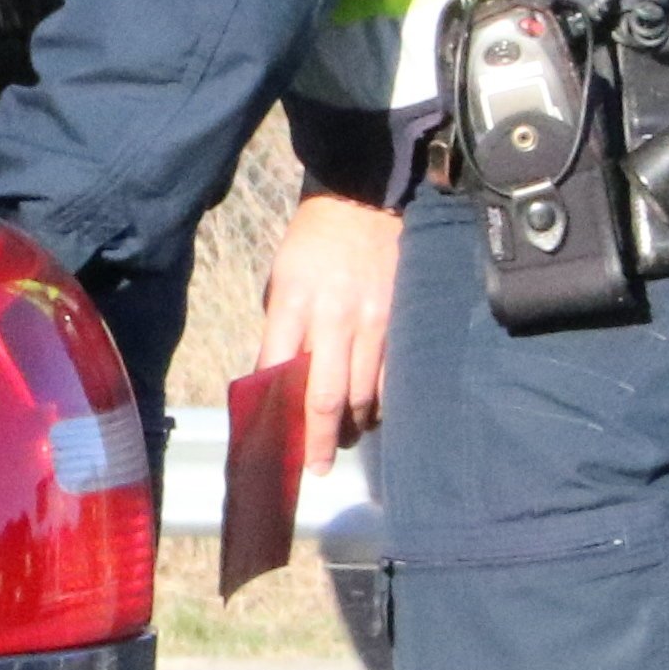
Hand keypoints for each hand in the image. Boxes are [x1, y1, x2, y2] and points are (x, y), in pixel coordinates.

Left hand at [259, 191, 403, 456]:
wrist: (363, 202)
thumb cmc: (312, 244)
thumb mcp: (281, 280)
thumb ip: (280, 332)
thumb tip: (275, 383)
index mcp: (292, 305)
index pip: (277, 372)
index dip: (274, 415)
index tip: (271, 445)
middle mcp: (332, 318)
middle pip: (323, 396)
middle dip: (317, 440)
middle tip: (314, 468)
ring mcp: (370, 323)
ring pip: (361, 394)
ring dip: (351, 427)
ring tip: (341, 442)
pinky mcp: (397, 324)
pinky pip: (390, 378)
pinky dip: (379, 404)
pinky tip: (370, 415)